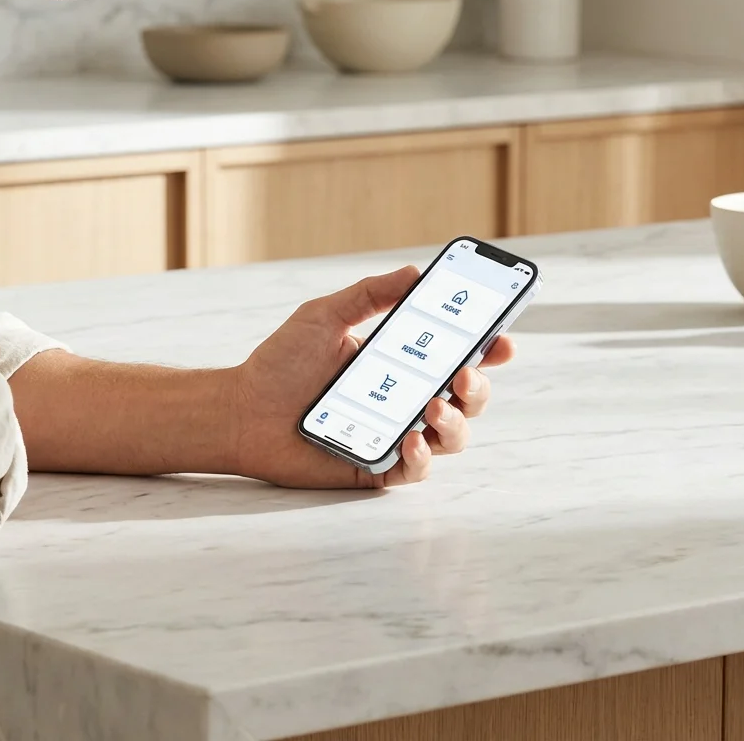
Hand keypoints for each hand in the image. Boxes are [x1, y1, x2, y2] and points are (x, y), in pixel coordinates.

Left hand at [230, 266, 515, 488]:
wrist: (241, 411)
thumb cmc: (280, 365)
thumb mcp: (325, 316)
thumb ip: (370, 295)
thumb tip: (415, 272)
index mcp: (400, 363)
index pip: (457, 355)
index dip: (488, 349)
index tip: (502, 338)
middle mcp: (405, 400)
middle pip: (467, 398)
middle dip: (477, 387)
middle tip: (463, 372)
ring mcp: (395, 435)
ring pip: (452, 436)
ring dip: (455, 422)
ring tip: (432, 405)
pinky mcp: (377, 468)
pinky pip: (416, 471)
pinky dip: (422, 458)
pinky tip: (411, 440)